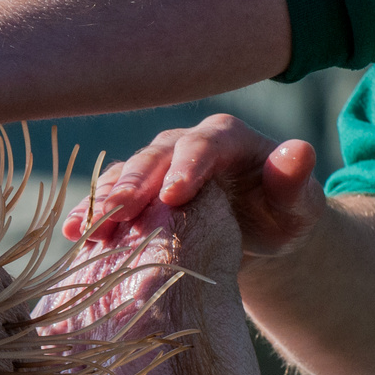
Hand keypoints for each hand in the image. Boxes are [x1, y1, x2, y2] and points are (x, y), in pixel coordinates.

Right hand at [62, 114, 325, 266]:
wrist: (259, 232)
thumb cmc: (284, 217)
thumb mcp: (301, 206)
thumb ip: (296, 181)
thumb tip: (297, 151)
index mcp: (227, 139)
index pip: (204, 145)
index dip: (187, 167)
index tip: (173, 196)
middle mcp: (185, 145)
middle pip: (154, 157)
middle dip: (133, 184)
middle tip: (115, 213)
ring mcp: (157, 167)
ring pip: (125, 175)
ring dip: (103, 201)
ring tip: (84, 228)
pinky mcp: (138, 192)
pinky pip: (110, 198)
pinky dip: (93, 214)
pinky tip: (74, 235)